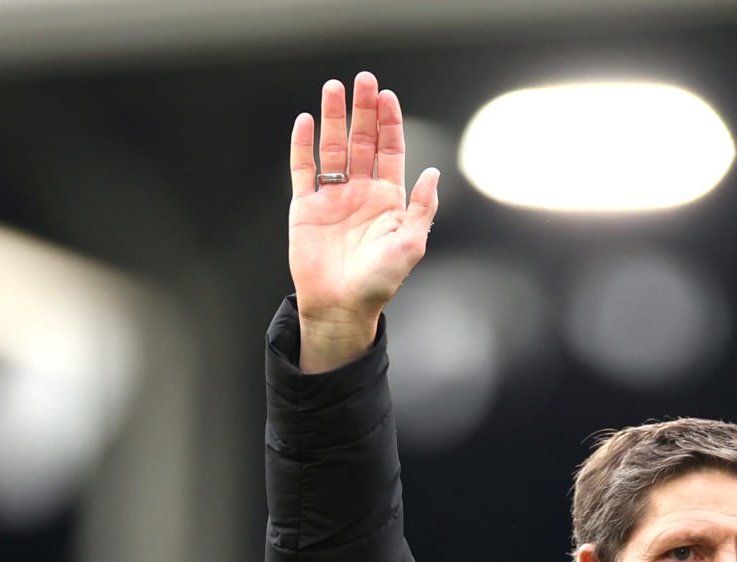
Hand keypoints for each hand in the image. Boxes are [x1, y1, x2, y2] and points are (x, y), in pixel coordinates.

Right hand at [288, 72, 439, 372]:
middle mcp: (361, 193)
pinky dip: (303, 145)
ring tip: (334, 88)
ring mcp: (332, 197)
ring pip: (333, 148)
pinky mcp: (305, 206)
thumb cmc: (379, 282)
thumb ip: (423, 208)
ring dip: (335, 118)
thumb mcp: (411, 245)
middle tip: (364, 80)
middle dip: (364, 111)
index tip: (387, 97)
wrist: (341, 306)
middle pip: (362, 142)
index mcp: (389, 200)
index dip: (389, 124)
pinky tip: (306, 121)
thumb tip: (433, 172)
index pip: (390, 152)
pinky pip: (304, 169)